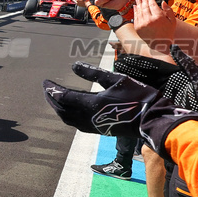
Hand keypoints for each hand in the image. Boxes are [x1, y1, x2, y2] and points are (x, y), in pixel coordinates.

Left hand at [42, 63, 159, 136]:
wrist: (151, 119)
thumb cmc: (137, 96)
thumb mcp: (116, 79)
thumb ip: (94, 73)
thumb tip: (74, 66)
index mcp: (91, 103)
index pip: (63, 96)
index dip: (52, 89)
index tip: (45, 82)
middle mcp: (88, 117)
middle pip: (61, 109)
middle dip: (51, 98)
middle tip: (46, 89)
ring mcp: (92, 125)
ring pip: (67, 118)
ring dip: (58, 108)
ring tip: (54, 98)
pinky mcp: (98, 130)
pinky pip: (76, 124)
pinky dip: (67, 116)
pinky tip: (69, 110)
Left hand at [134, 0, 175, 47]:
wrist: (160, 44)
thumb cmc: (168, 32)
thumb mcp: (173, 21)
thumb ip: (168, 10)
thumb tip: (162, 2)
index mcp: (158, 18)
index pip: (152, 5)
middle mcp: (149, 20)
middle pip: (145, 6)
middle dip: (143, 0)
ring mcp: (142, 24)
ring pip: (139, 11)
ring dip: (138, 4)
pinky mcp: (137, 28)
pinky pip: (135, 17)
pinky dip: (135, 11)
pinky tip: (135, 6)